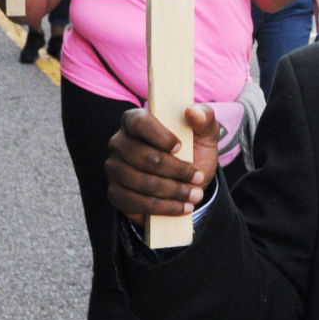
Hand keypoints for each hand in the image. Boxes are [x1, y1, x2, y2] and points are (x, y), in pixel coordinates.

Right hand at [105, 105, 218, 219]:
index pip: (139, 123)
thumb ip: (204, 117)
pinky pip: (136, 203)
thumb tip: (193, 111)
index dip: (159, 136)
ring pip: (141, 182)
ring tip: (194, 194)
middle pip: (143, 157)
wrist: (188, 182)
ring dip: (172, 191)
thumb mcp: (204, 133)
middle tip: (198, 177)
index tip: (180, 147)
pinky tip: (181, 207)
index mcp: (135, 119)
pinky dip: (163, 207)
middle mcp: (119, 142)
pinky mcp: (115, 193)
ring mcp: (114, 169)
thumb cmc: (193, 150)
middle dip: (175, 170)